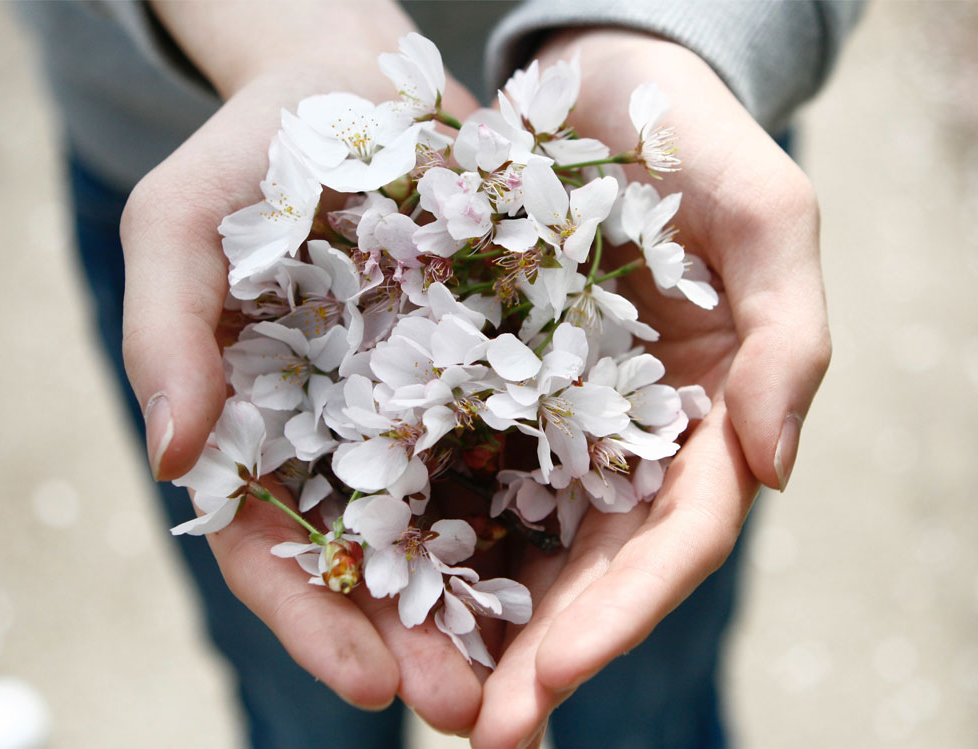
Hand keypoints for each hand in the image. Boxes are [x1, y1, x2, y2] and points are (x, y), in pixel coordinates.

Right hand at [120, 2, 484, 731]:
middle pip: (376, 561)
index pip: (271, 550)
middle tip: (472, 714)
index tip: (369, 686)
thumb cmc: (250, 154)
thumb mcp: (181, 226)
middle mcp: (345, 436)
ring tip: (543, 671)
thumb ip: (165, 335)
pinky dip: (551, 502)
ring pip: (457, 522)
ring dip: (495, 604)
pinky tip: (595, 552)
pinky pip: (525, 440)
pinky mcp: (495, 363)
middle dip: (418, 642)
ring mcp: (423, 405)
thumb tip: (173, 454)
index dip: (313, 620)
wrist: (352, 86)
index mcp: (260, 430)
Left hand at [471, 30, 830, 746]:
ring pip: (526, 540)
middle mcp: (632, 436)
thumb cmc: (690, 138)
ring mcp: (557, 417)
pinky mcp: (488, 384)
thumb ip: (790, 335)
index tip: (550, 678)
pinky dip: (432, 534)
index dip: (621, 616)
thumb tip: (775, 470)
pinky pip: (460, 468)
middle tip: (475, 730)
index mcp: (706, 415)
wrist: (596, 84)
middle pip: (595, 568)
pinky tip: (386, 588)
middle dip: (543, 653)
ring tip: (422, 693)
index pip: (675, 541)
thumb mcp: (765, 213)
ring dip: (481, 624)